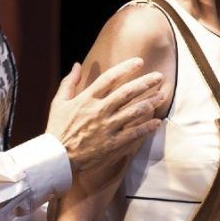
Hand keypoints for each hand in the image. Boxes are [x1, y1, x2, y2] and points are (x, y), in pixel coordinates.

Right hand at [46, 58, 163, 176]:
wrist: (57, 159)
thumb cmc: (57, 129)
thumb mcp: (58, 103)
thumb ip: (68, 82)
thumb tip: (76, 64)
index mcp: (86, 99)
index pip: (110, 78)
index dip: (126, 68)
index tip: (140, 62)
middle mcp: (99, 111)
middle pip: (127, 92)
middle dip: (145, 83)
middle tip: (159, 77)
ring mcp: (107, 128)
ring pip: (134, 111)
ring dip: (150, 102)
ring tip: (162, 95)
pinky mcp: (112, 144)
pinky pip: (134, 134)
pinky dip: (147, 127)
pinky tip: (157, 121)